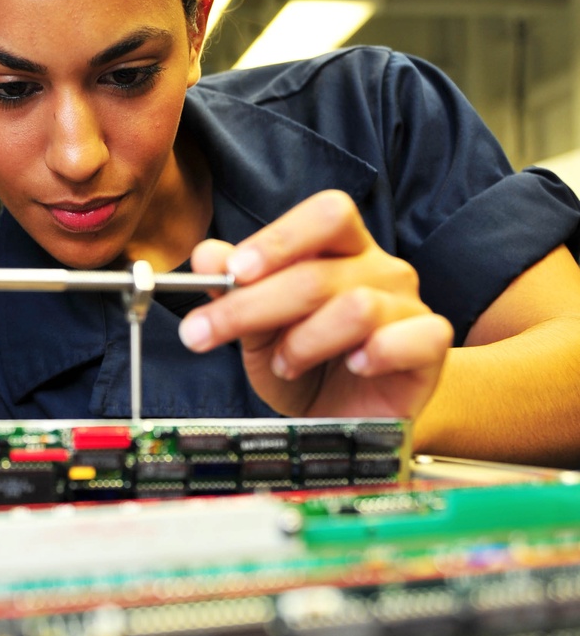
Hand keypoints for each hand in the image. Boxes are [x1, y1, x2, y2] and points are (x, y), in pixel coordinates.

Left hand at [178, 190, 452, 420]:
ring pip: (357, 307)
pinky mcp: (431, 347)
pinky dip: (377, 354)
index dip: (281, 239)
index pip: (326, 215)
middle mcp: (381, 269)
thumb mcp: (258, 329)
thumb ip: (235, 290)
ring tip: (285, 365)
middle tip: (205, 334)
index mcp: (342, 250)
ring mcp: (409, 306)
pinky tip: (354, 367)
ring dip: (305, 341)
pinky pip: (415, 338)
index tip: (234, 271)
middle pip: (319, 272)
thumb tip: (207, 255)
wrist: (348, 421)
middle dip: (252, 306)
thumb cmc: (307, 366)